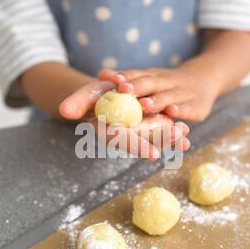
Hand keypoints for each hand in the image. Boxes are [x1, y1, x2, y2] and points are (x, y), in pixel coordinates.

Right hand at [59, 80, 189, 159]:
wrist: (103, 96)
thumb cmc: (93, 96)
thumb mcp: (84, 95)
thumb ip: (76, 103)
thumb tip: (63, 111)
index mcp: (109, 132)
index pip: (122, 141)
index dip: (136, 146)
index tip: (153, 153)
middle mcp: (124, 135)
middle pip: (144, 142)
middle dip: (161, 142)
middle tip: (181, 141)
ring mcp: (137, 131)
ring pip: (154, 137)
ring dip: (171, 138)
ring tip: (187, 137)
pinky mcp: (145, 126)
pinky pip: (159, 130)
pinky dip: (172, 131)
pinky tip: (186, 132)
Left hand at [99, 66, 218, 121]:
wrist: (206, 78)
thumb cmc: (168, 84)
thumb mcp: (151, 78)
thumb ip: (128, 78)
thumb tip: (101, 74)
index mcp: (154, 76)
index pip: (138, 75)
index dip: (126, 77)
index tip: (112, 79)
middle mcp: (167, 82)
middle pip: (151, 83)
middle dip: (137, 87)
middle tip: (123, 89)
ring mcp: (183, 93)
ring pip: (168, 97)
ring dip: (157, 101)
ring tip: (144, 105)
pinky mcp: (197, 106)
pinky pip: (188, 109)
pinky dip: (181, 111)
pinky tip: (173, 113)